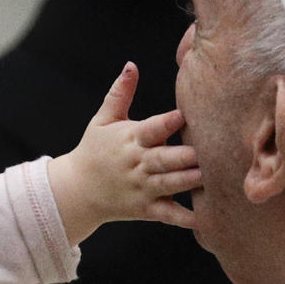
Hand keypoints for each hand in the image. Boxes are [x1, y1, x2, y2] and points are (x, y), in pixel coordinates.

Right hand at [48, 62, 200, 244]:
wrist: (75, 191)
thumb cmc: (93, 150)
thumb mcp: (102, 120)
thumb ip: (119, 93)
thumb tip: (131, 65)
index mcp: (129, 139)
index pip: (149, 129)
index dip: (165, 122)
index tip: (182, 115)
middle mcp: (137, 164)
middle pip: (163, 160)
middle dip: (183, 157)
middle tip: (205, 151)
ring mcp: (142, 189)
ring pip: (169, 185)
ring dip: (188, 182)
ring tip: (209, 176)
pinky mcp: (145, 209)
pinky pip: (167, 215)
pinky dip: (183, 218)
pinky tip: (203, 219)